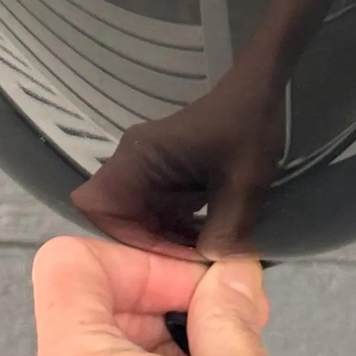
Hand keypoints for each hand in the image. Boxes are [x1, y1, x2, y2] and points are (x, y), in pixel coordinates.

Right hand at [69, 59, 287, 256]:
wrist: (260, 89)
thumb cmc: (248, 127)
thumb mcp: (244, 182)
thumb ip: (227, 229)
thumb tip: (214, 267)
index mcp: (140, 157)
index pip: (95, 205)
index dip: (121, 236)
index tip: (164, 250)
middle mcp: (134, 161)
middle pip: (116, 217)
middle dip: (151, 243)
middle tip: (192, 257)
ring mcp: (146, 166)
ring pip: (136, 217)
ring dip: (166, 237)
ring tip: (205, 250)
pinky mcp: (162, 171)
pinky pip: (155, 209)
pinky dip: (176, 226)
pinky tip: (209, 234)